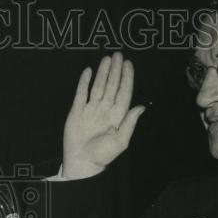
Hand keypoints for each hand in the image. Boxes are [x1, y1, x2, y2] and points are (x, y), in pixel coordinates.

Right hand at [62, 51, 143, 178]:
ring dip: (103, 73)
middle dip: (115, 70)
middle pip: (112, 85)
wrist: (82, 162)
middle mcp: (105, 109)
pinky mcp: (76, 112)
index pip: (124, 92)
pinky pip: (81, 93)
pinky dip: (84, 82)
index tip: (129, 64)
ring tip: (107, 58)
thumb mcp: (121, 141)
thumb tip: (141, 106)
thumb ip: (130, 123)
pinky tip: (88, 71)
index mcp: (117, 116)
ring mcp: (90, 109)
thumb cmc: (103, 155)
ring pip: (98, 86)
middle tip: (118, 54)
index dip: (126, 78)